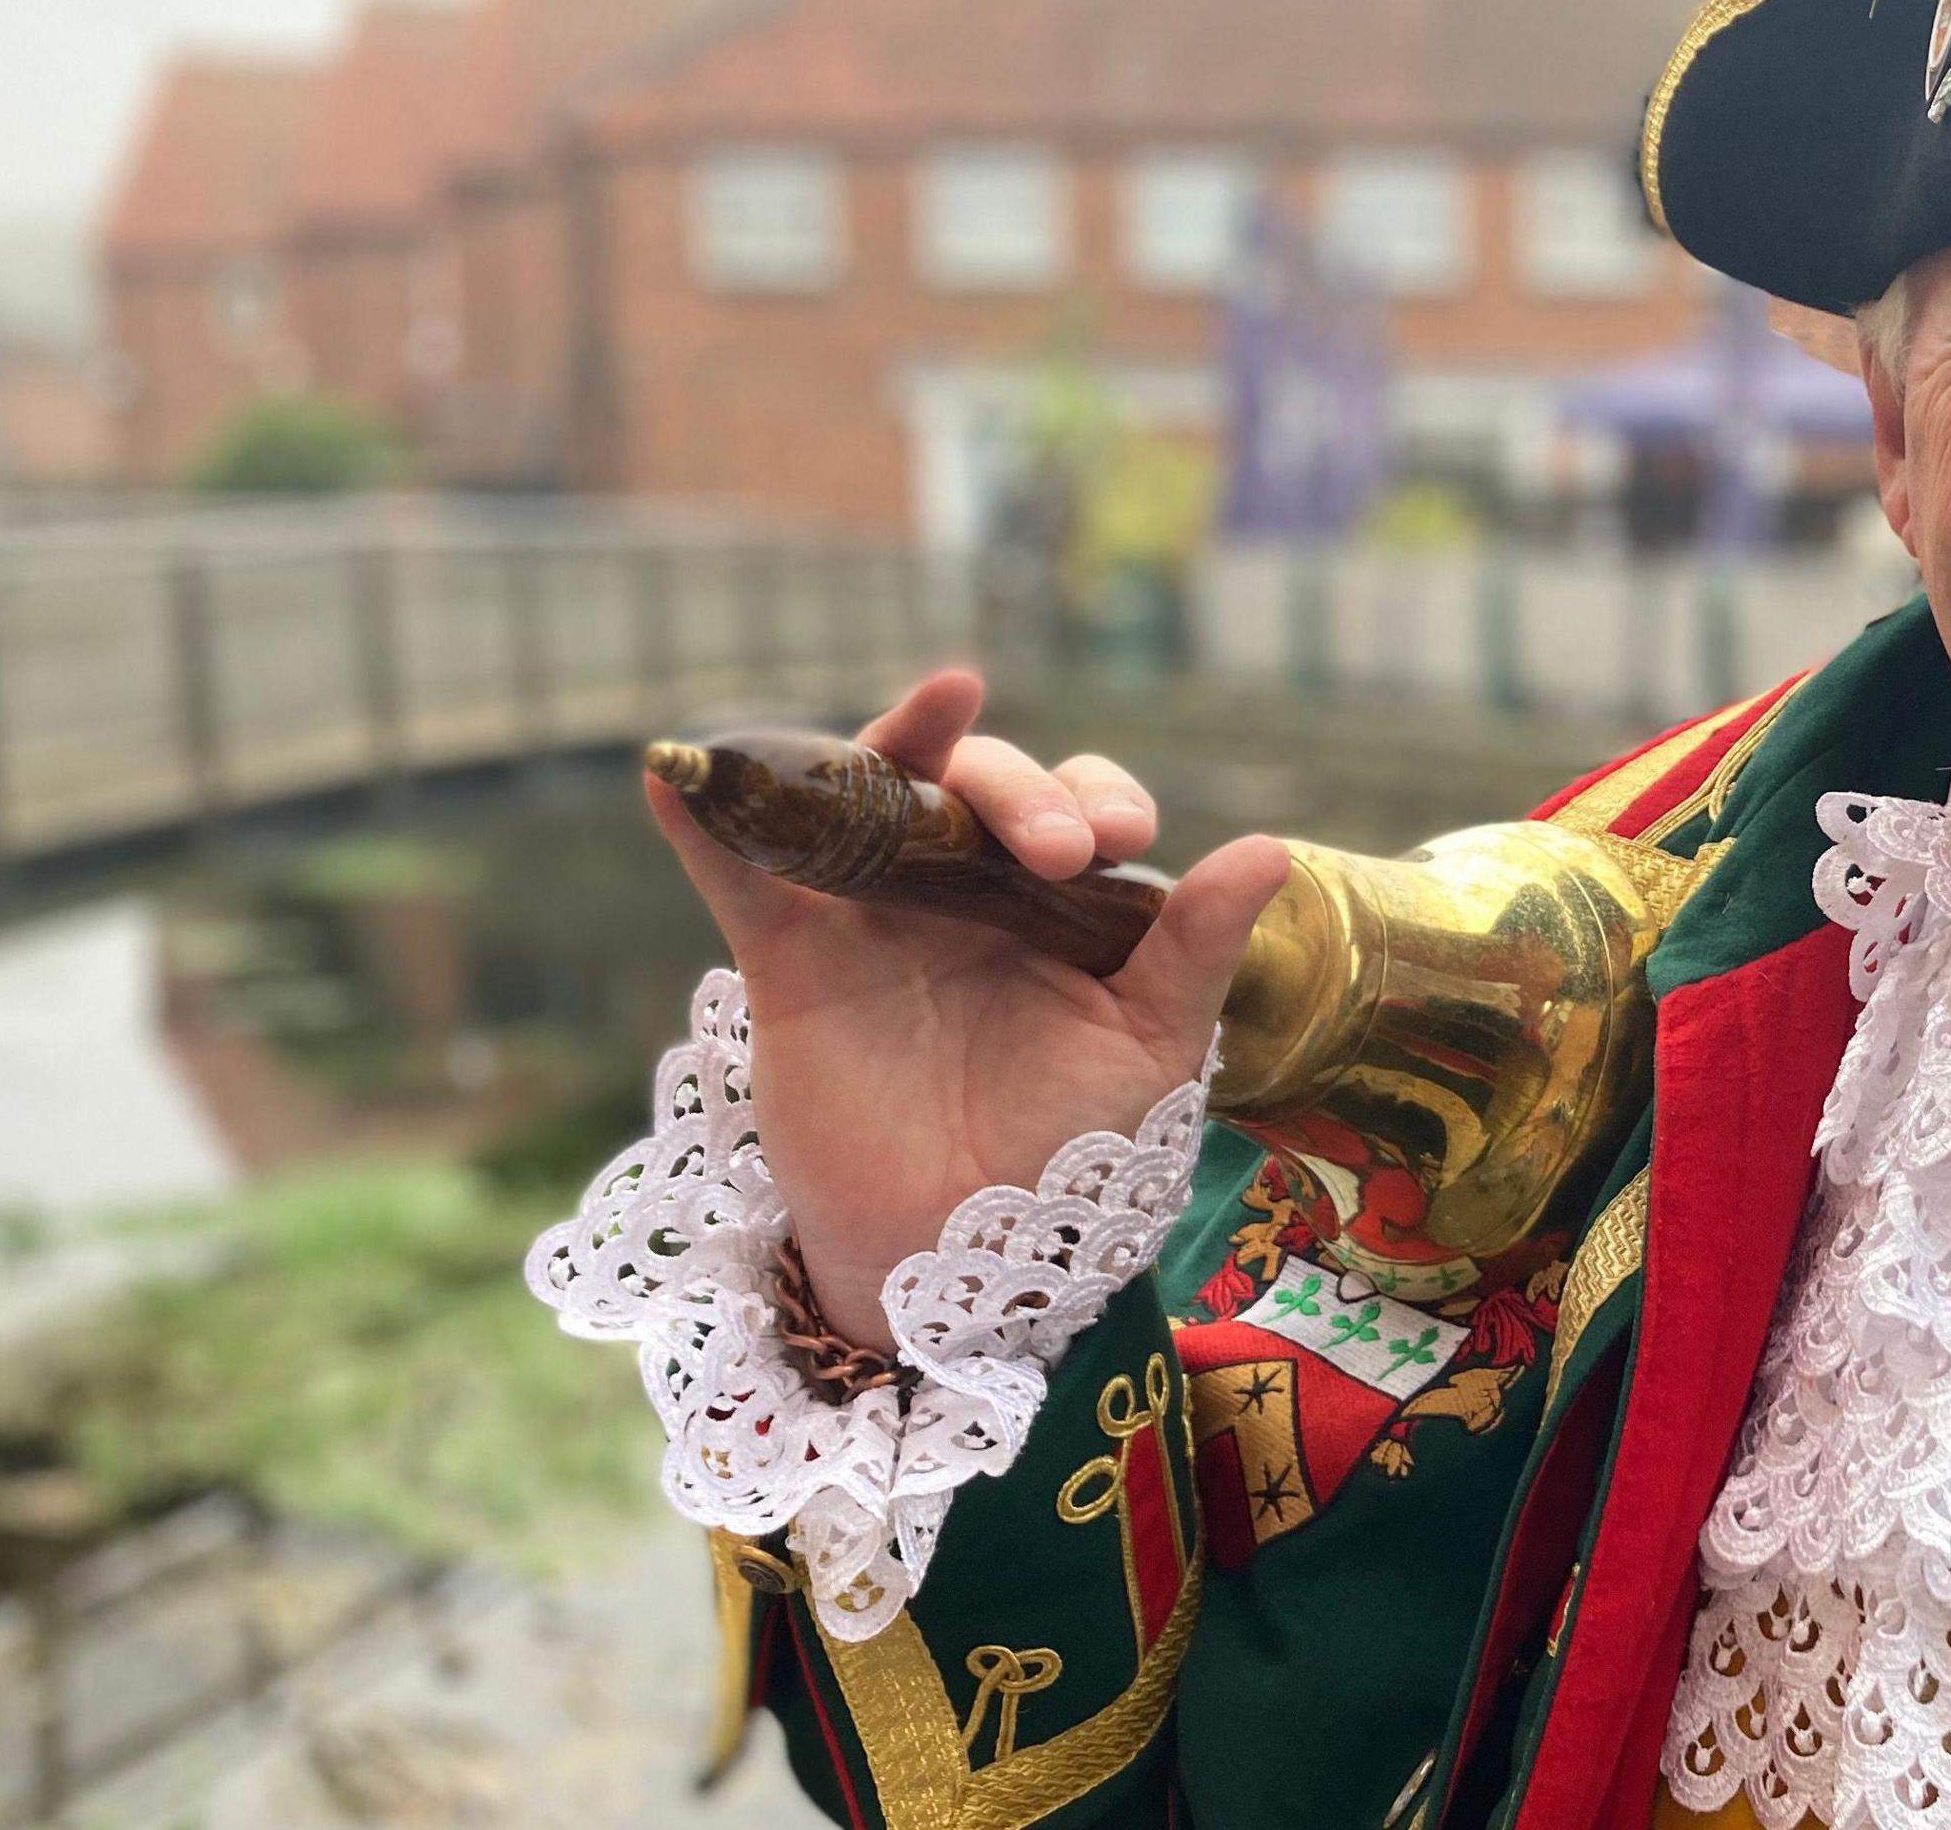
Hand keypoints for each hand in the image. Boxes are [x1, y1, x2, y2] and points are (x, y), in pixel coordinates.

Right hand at [647, 667, 1288, 1352]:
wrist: (960, 1253)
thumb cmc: (1065, 1152)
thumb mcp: (1150, 1048)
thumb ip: (1196, 947)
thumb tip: (1272, 846)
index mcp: (1052, 898)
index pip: (1075, 804)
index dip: (1096, 799)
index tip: (1119, 841)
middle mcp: (962, 886)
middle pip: (976, 785)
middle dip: (1022, 790)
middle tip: (1058, 847)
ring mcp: (873, 913)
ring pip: (870, 795)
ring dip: (893, 741)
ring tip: (939, 698)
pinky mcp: (791, 958)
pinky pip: (742, 876)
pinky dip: (707, 823)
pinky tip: (678, 768)